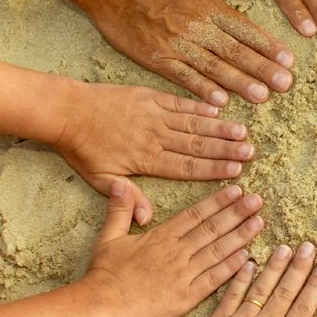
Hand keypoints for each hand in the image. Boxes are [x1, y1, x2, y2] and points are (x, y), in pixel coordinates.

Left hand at [54, 82, 254, 224]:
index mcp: (146, 160)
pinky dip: (199, 106)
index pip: (187, 167)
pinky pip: (179, 102)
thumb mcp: (100, 180)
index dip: (213, 170)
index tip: (236, 172)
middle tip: (250, 152)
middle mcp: (155, 137)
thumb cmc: (83, 149)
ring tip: (242, 132)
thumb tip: (147, 219)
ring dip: (219, 129)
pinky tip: (218, 109)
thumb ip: (127, 197)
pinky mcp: (150, 97)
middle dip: (226, 150)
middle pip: (197, 146)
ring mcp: (154, 115)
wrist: (66, 112)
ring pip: (193, 124)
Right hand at [84, 183, 263, 316]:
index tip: (236, 190)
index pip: (195, 214)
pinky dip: (231, 267)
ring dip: (241, 235)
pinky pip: (214, 279)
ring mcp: (184, 274)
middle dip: (237, 212)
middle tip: (258, 200)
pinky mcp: (187, 296)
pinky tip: (248, 257)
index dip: (218, 201)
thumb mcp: (109, 237)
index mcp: (161, 236)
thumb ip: (120, 209)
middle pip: (212, 228)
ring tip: (259, 222)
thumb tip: (120, 183)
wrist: (101, 307)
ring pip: (218, 250)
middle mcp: (177, 251)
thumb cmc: (103, 274)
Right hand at [91, 0, 294, 105]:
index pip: (245, 29)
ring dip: (239, 82)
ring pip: (214, 66)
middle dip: (262, 68)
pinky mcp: (156, 58)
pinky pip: (183, 76)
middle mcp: (195, 26)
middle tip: (285, 84)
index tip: (288, 61)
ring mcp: (175, 43)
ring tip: (261, 96)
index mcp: (207, 4)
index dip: (268, 46)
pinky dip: (201, 89)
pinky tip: (219, 102)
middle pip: (235, 50)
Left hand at [177, 242, 316, 316]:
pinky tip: (250, 261)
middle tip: (309, 248)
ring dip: (276, 266)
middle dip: (300, 268)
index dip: (316, 287)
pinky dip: (242, 276)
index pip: (304, 309)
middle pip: (287, 292)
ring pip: (263, 288)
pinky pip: (234, 293)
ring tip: (286, 248)